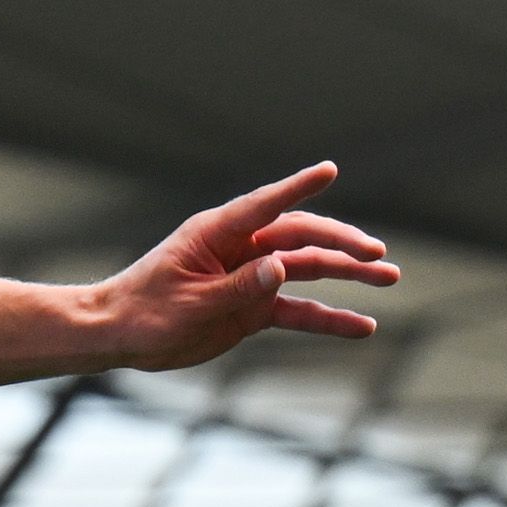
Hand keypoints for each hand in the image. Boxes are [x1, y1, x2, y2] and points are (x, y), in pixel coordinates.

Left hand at [84, 163, 395, 369]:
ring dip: (348, 273)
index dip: (298, 187)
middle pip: (301, 238)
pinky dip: (328, 317)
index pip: (265, 205)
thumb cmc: (143, 312)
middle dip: (341, 244)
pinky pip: (298, 310)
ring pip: (308, 270)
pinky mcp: (251, 307)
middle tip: (377, 254)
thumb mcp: (190, 303)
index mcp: (217, 233)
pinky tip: (363, 326)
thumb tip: (281, 268)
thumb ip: (238, 287)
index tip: (329, 170)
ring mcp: (249, 276)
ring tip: (389, 276)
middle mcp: (240, 248)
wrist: (117, 336)